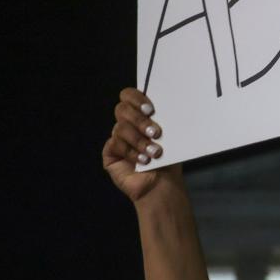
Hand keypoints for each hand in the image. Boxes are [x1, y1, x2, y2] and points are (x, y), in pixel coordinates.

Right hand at [103, 88, 182, 202]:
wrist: (162, 184)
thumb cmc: (169, 159)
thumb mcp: (169, 136)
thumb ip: (162, 120)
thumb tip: (163, 106)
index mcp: (141, 115)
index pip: (129, 95)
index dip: (136, 98)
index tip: (151, 109)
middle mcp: (127, 124)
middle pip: (121, 109)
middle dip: (139, 120)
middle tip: (156, 132)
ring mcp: (117, 138)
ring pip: (121, 128)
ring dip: (140, 140)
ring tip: (154, 153)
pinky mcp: (109, 153)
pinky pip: (115, 144)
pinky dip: (131, 152)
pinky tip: (142, 161)